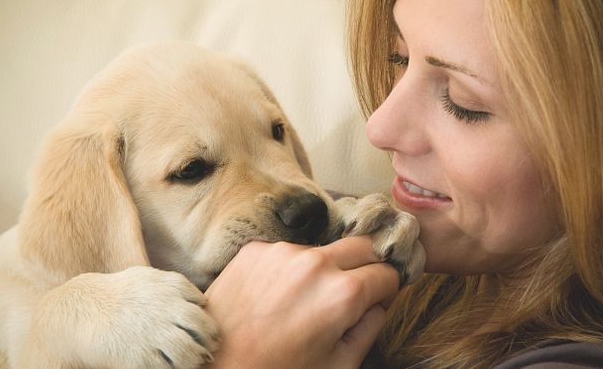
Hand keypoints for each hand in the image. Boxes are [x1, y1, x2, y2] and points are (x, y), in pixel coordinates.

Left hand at [203, 236, 399, 368]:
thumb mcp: (338, 365)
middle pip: (362, 245)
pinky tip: (276, 296)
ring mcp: (282, 252)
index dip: (388, 289)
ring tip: (303, 301)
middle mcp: (316, 263)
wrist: (214, 367)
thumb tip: (378, 303)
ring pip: (323, 249)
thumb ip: (369, 329)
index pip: (387, 273)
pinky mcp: (254, 250)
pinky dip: (290, 269)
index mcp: (343, 293)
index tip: (380, 298)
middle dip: (367, 265)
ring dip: (325, 268)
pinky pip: (287, 253)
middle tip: (354, 291)